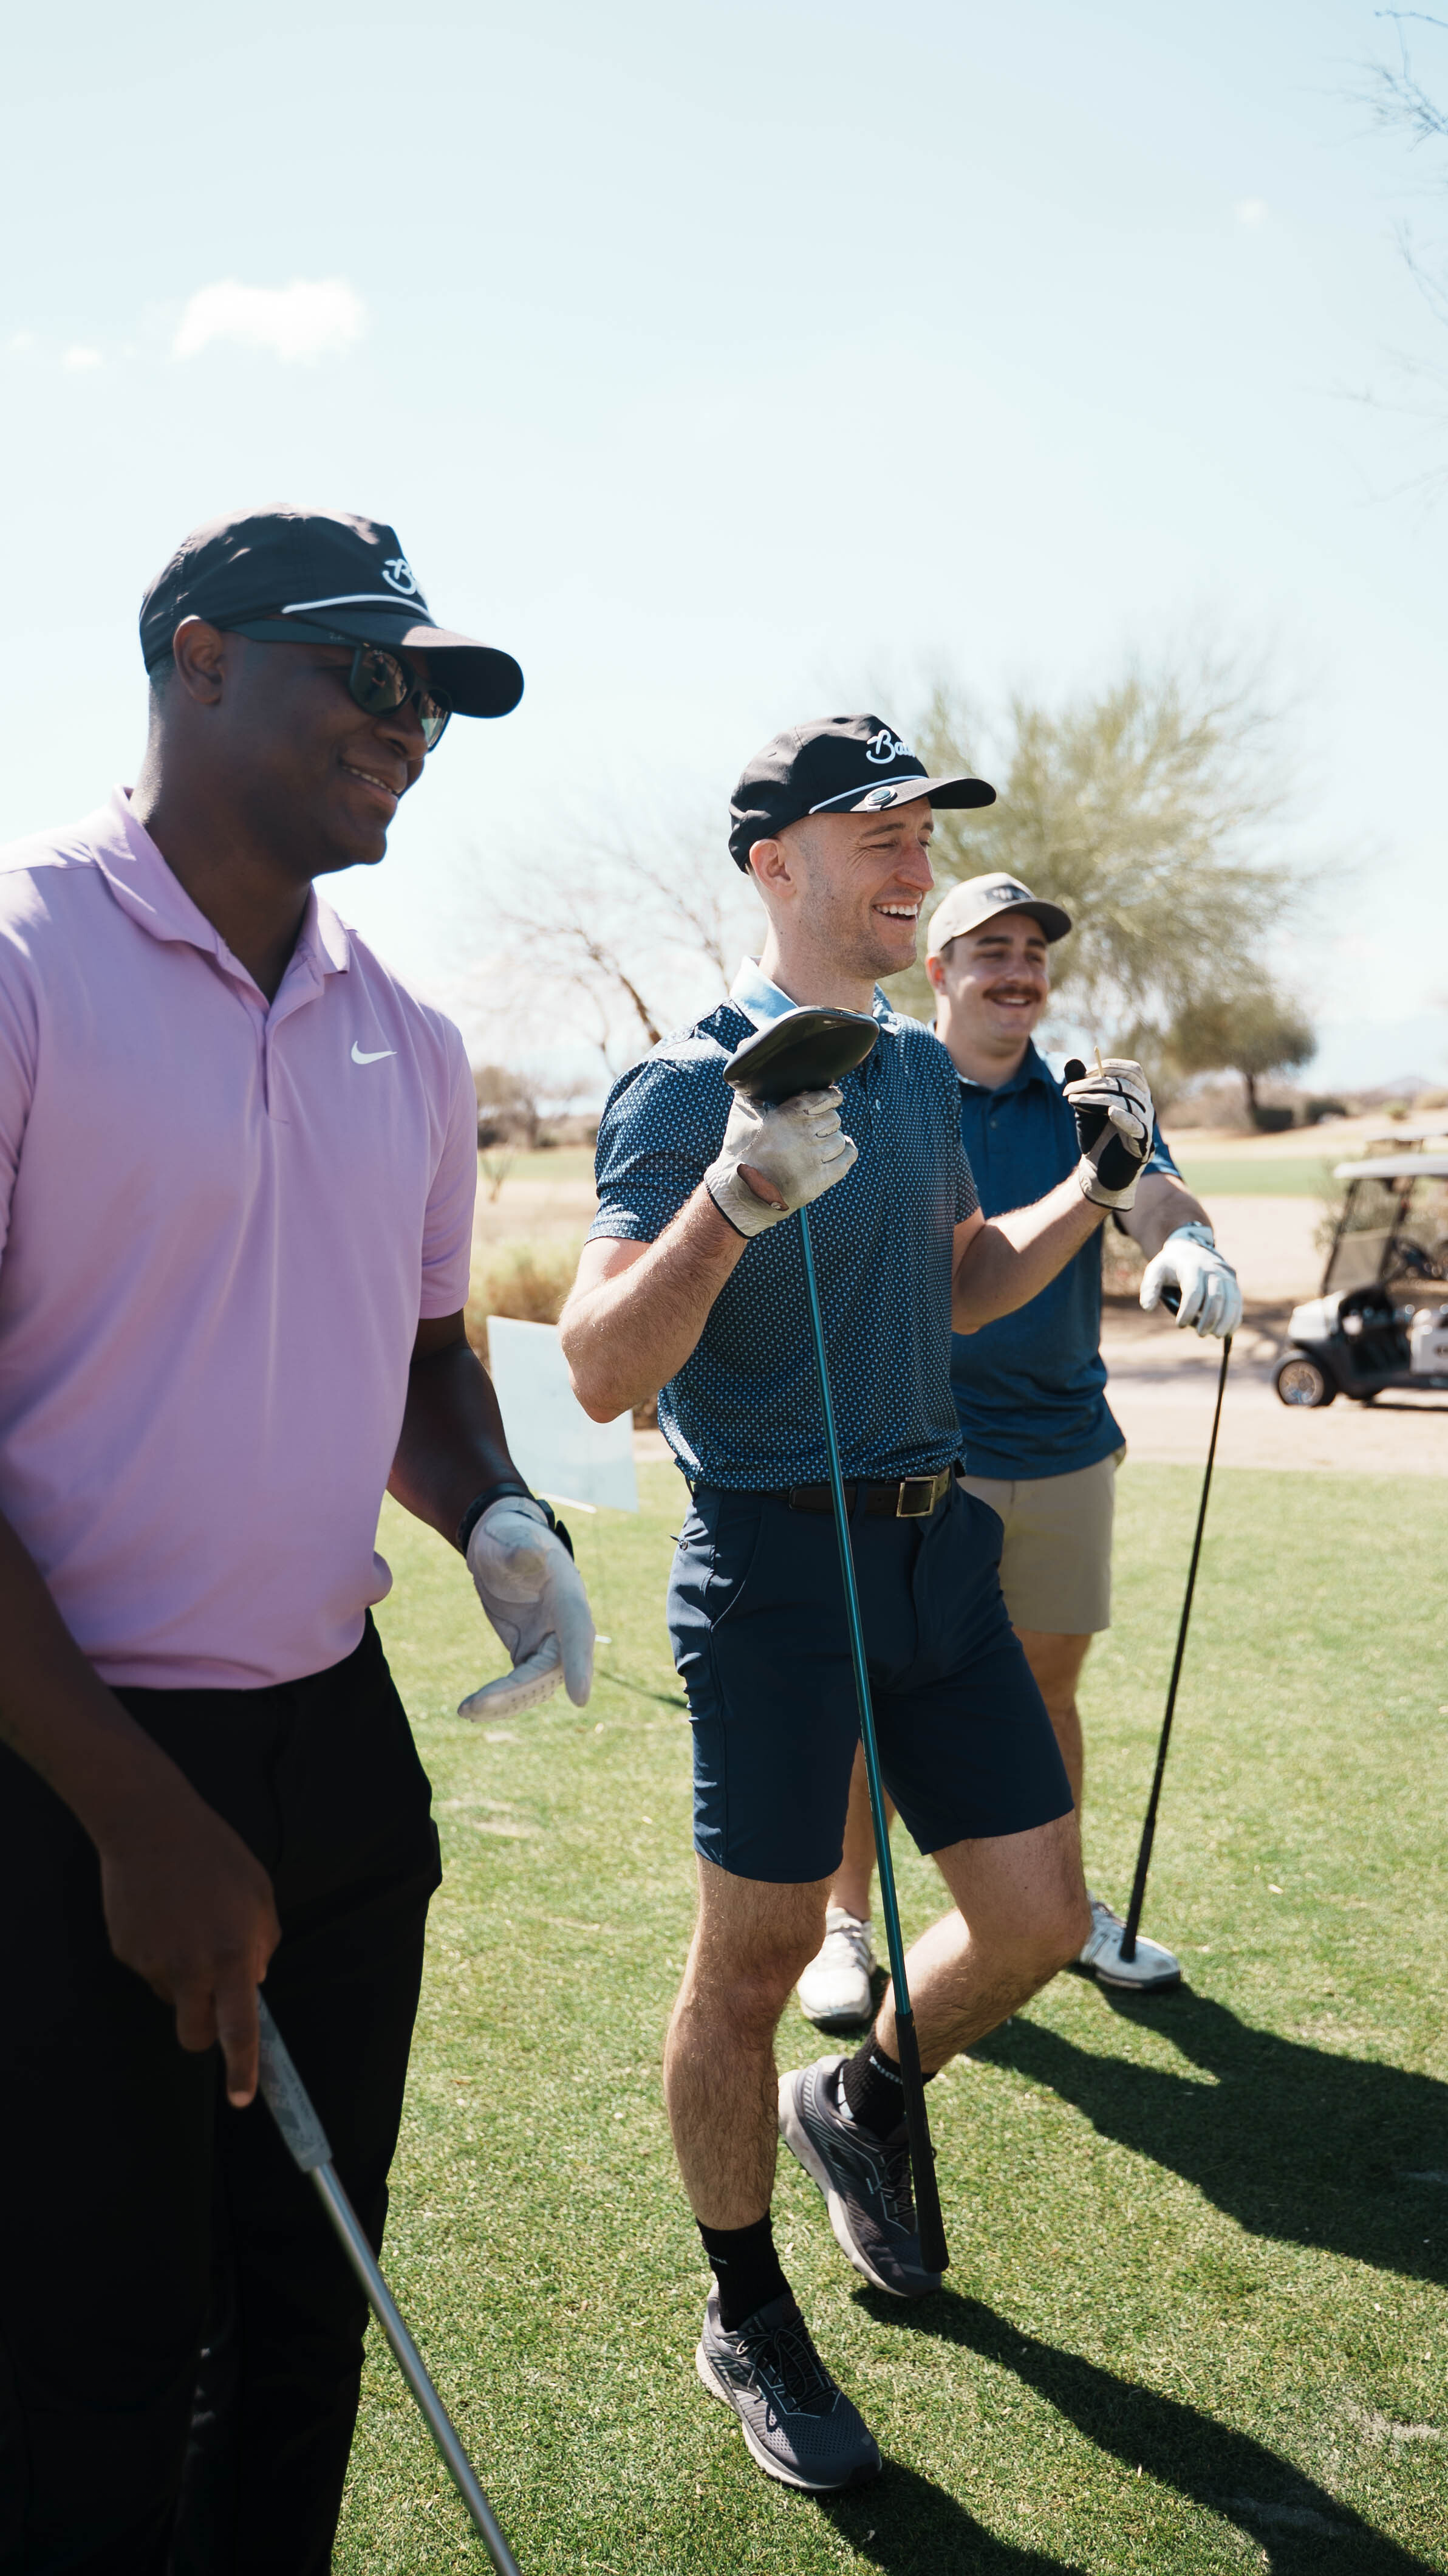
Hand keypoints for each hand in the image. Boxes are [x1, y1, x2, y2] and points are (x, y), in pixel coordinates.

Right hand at [98, 1785, 279, 2106]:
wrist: (149, 1824)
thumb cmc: (214, 1855)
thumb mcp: (258, 1894)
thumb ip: (262, 1944)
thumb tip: (252, 1983)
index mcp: (233, 1954)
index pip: (239, 2029)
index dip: (241, 2069)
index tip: (242, 2098)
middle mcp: (191, 1967)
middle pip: (195, 2035)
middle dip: (205, 2031)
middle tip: (212, 2001)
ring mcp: (152, 1962)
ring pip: (172, 1997)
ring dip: (184, 1979)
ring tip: (187, 1924)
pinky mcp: (126, 1952)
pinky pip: (149, 1969)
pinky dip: (159, 1952)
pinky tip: (163, 1913)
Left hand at [460, 1498, 594, 1719]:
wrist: (502, 1546)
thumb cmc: (509, 1537)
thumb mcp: (511, 1538)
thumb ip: (521, 1549)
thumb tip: (530, 1554)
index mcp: (567, 1596)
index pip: (578, 1632)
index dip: (579, 1665)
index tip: (579, 1700)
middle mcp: (565, 1626)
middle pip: (551, 1670)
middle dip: (517, 1692)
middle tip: (476, 1706)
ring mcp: (549, 1643)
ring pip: (535, 1686)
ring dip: (504, 1703)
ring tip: (466, 1710)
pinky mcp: (530, 1654)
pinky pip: (520, 1686)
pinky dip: (498, 1700)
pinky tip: (469, 1709)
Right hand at [705, 1086, 856, 1238]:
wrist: (740, 1192)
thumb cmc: (740, 1151)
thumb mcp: (741, 1115)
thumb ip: (751, 1090)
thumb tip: (749, 1060)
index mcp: (789, 1114)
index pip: (824, 1097)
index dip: (831, 1097)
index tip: (834, 1098)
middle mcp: (804, 1133)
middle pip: (834, 1119)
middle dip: (828, 1122)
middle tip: (818, 1128)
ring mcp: (814, 1158)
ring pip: (839, 1140)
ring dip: (834, 1140)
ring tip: (823, 1144)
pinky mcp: (820, 1180)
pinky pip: (846, 1160)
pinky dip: (847, 1153)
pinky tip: (842, 1150)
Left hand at [1063, 1058, 1153, 1208]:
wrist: (1098, 1169)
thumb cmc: (1095, 1135)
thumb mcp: (1084, 1107)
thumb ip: (1080, 1084)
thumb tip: (1071, 1060)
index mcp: (1136, 1094)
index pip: (1133, 1071)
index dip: (1112, 1065)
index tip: (1086, 1071)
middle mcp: (1145, 1107)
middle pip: (1126, 1085)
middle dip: (1095, 1083)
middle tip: (1069, 1089)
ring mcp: (1146, 1125)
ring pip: (1127, 1103)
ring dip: (1098, 1099)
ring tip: (1074, 1101)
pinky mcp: (1142, 1144)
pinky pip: (1137, 1126)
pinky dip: (1124, 1117)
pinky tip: (1110, 1112)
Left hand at [1141, 1222, 1241, 1336]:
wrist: (1190, 1249)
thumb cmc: (1170, 1265)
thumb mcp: (1155, 1271)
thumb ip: (1149, 1288)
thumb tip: (1147, 1308)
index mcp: (1191, 1266)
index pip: (1193, 1291)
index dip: (1188, 1311)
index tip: (1180, 1325)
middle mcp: (1212, 1270)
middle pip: (1215, 1297)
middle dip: (1209, 1319)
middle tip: (1200, 1334)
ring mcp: (1225, 1276)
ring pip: (1231, 1300)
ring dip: (1225, 1320)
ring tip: (1215, 1335)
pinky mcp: (1233, 1283)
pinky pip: (1237, 1301)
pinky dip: (1235, 1317)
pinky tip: (1228, 1332)